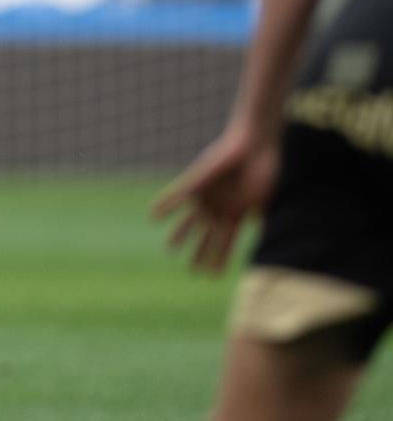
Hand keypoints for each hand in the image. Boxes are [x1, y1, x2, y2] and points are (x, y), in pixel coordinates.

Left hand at [152, 121, 279, 275]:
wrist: (255, 144)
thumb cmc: (266, 170)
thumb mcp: (264, 199)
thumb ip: (258, 217)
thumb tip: (257, 234)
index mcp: (237, 213)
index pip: (227, 242)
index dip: (220, 258)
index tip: (214, 275)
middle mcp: (219, 207)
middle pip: (207, 236)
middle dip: (201, 252)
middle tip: (193, 270)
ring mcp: (207, 195)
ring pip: (190, 220)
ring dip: (181, 234)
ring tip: (171, 249)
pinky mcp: (197, 181)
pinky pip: (178, 195)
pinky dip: (167, 205)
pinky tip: (154, 217)